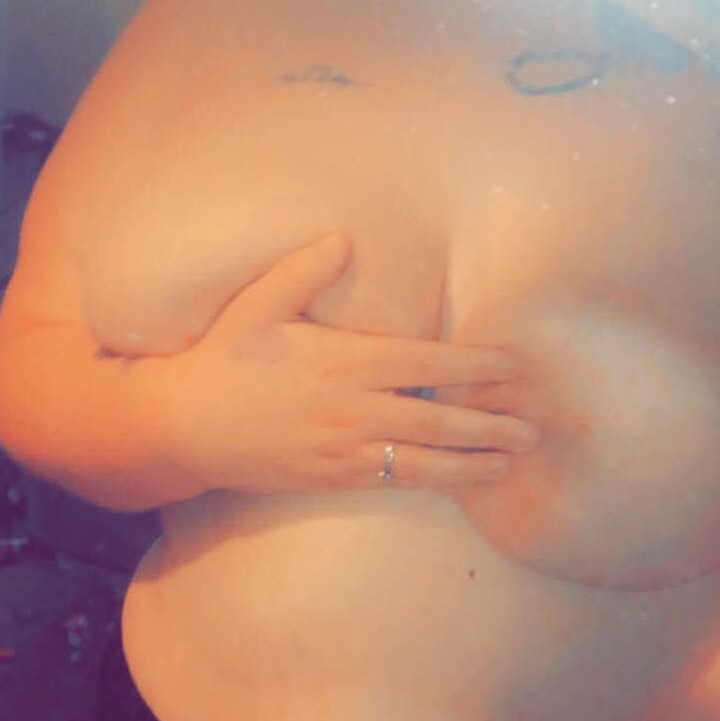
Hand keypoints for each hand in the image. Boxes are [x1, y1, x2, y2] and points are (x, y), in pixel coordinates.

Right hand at [171, 233, 535, 494]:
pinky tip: (461, 480)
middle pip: (438, 419)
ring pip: (423, 461)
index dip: (475, 365)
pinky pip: (394, 481)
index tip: (514, 366)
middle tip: (534, 430)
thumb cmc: (224, 359)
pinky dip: (433, 481)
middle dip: (490, 425)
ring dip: (472, 464)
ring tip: (511, 464)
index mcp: (344, 363)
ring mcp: (345, 450)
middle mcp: (353, 410)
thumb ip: (302, 271)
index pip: (427, 361)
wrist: (185, 427)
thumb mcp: (257, 305)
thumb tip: (343, 239)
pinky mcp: (334, 479)